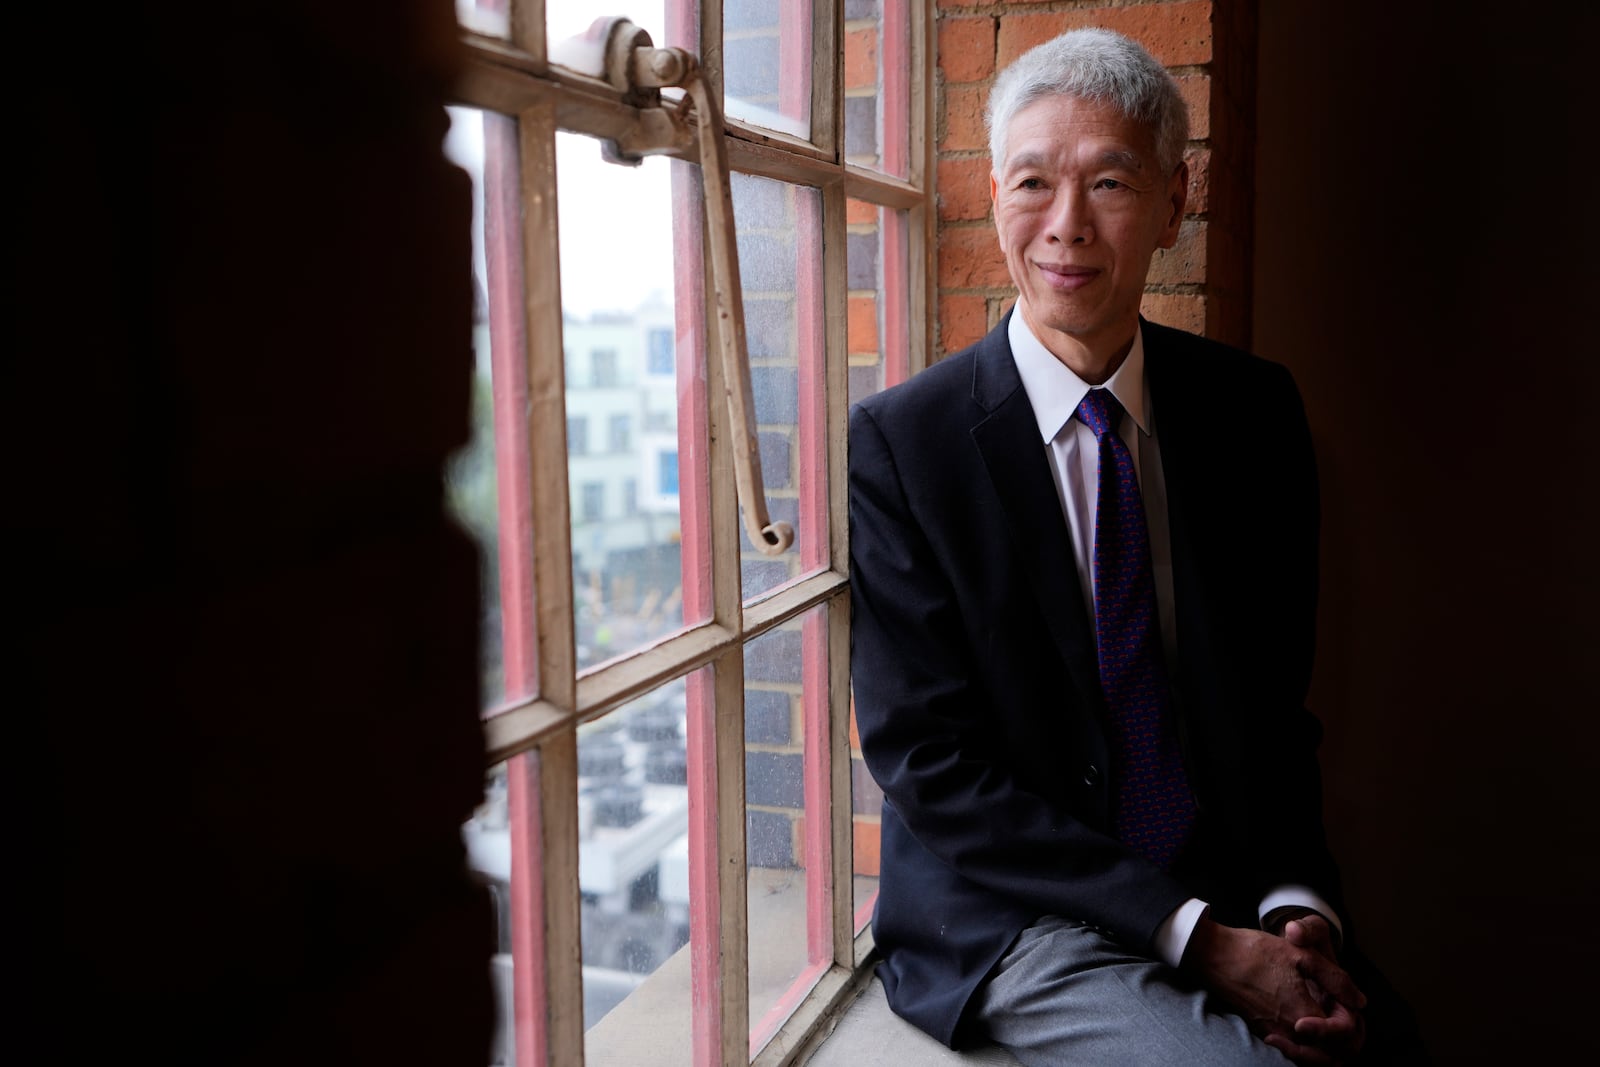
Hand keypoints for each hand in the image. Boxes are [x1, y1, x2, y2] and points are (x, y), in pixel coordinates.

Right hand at [1183, 916, 1365, 1065]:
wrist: (1212, 955)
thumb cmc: (1253, 951)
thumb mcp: (1301, 954)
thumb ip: (1335, 979)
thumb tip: (1359, 1000)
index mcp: (1301, 1013)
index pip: (1342, 1032)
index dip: (1350, 1017)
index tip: (1344, 1000)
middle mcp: (1288, 1031)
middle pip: (1328, 1053)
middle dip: (1341, 1037)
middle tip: (1342, 1015)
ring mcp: (1272, 1034)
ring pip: (1309, 1054)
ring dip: (1323, 1043)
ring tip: (1327, 1020)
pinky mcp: (1260, 1031)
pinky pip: (1291, 1047)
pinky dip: (1304, 1042)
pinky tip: (1304, 1021)